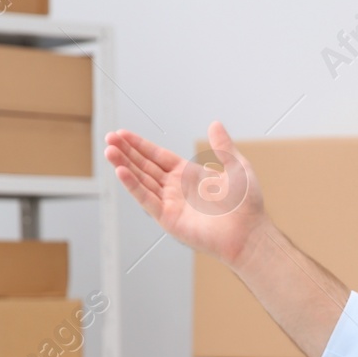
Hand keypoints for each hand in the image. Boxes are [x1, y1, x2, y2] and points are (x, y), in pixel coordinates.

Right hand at [104, 120, 269, 266]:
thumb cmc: (246, 205)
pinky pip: (147, 200)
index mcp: (189, 175)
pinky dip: (134, 186)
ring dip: (124, 166)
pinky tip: (121, 172)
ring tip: (109, 151)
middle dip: (126, 152)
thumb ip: (223, 147)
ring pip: (142, 181)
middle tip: (109, 138)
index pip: (158, 156)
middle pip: (145, 166)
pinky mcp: (169, 219)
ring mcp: (171, 204)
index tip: (122, 134)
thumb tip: (215, 123)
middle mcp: (176, 189)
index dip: (140, 145)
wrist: (248, 233)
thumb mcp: (237, 167)